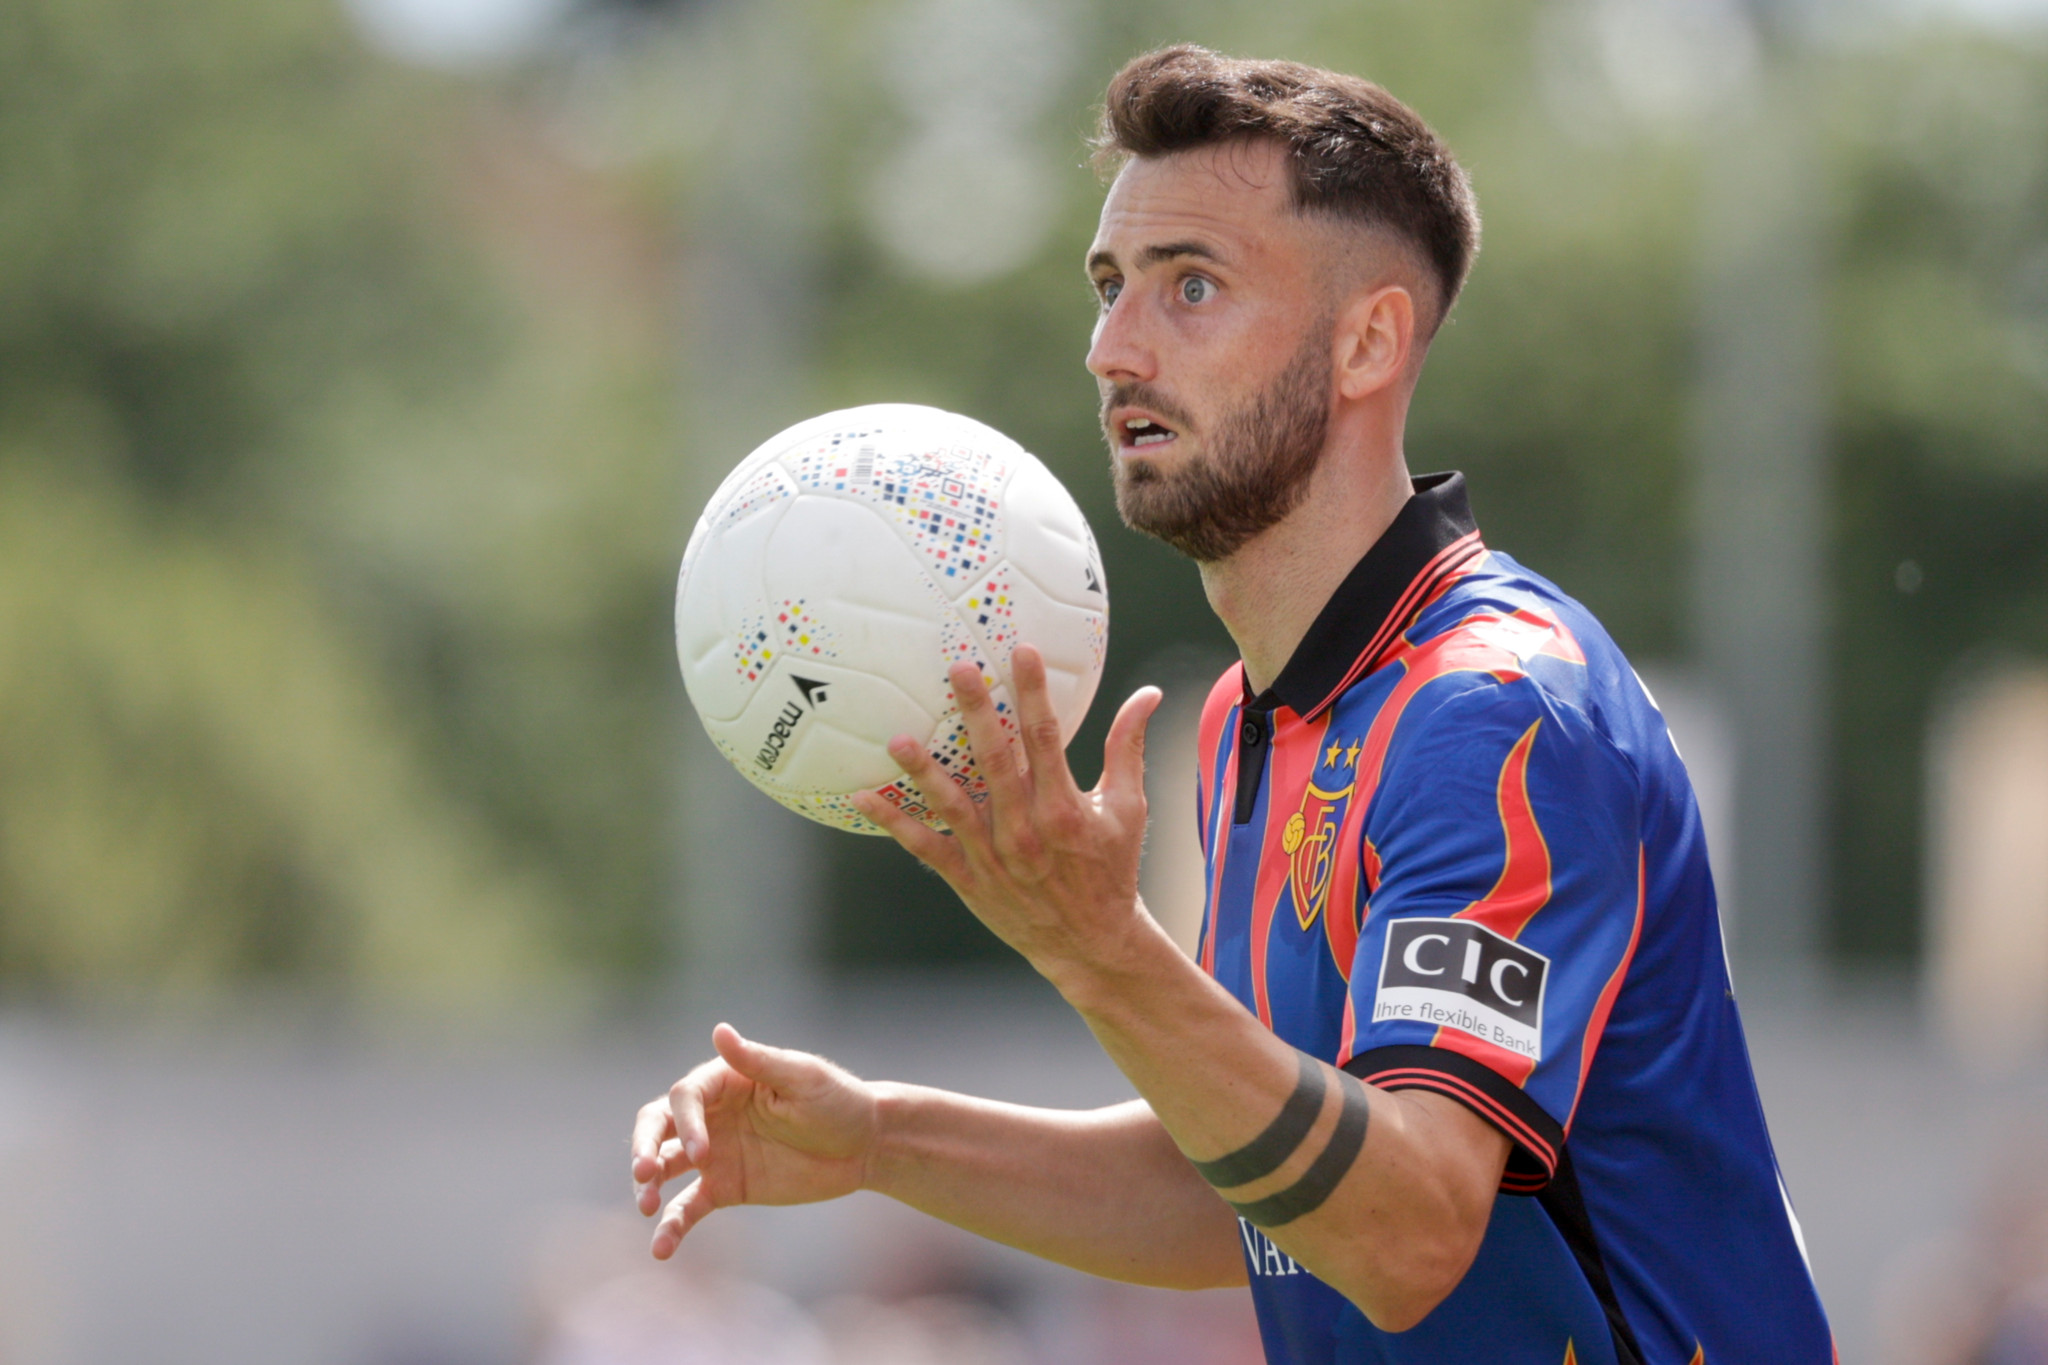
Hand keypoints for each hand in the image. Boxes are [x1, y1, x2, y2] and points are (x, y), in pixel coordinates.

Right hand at [630, 1023, 876, 1258]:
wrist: (864, 1146)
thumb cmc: (837, 1100)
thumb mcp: (801, 1078)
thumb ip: (757, 1061)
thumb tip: (719, 1029)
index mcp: (726, 1081)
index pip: (685, 1097)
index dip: (686, 1123)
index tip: (703, 1152)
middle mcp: (712, 1116)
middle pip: (658, 1126)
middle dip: (644, 1147)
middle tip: (644, 1172)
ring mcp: (714, 1154)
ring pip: (665, 1166)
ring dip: (647, 1185)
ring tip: (645, 1206)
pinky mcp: (724, 1188)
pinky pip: (688, 1207)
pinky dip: (671, 1227)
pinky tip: (661, 1249)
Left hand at [851, 644, 1163, 983]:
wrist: (1091, 944)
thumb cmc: (1111, 869)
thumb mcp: (1128, 808)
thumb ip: (1128, 748)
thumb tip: (1149, 694)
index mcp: (1066, 807)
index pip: (1048, 738)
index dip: (1034, 693)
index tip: (1022, 652)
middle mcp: (1027, 829)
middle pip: (996, 762)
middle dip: (977, 714)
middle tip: (957, 670)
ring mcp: (994, 856)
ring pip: (954, 805)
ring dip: (925, 773)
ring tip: (898, 740)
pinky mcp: (970, 879)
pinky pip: (925, 848)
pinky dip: (894, 824)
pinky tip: (862, 796)